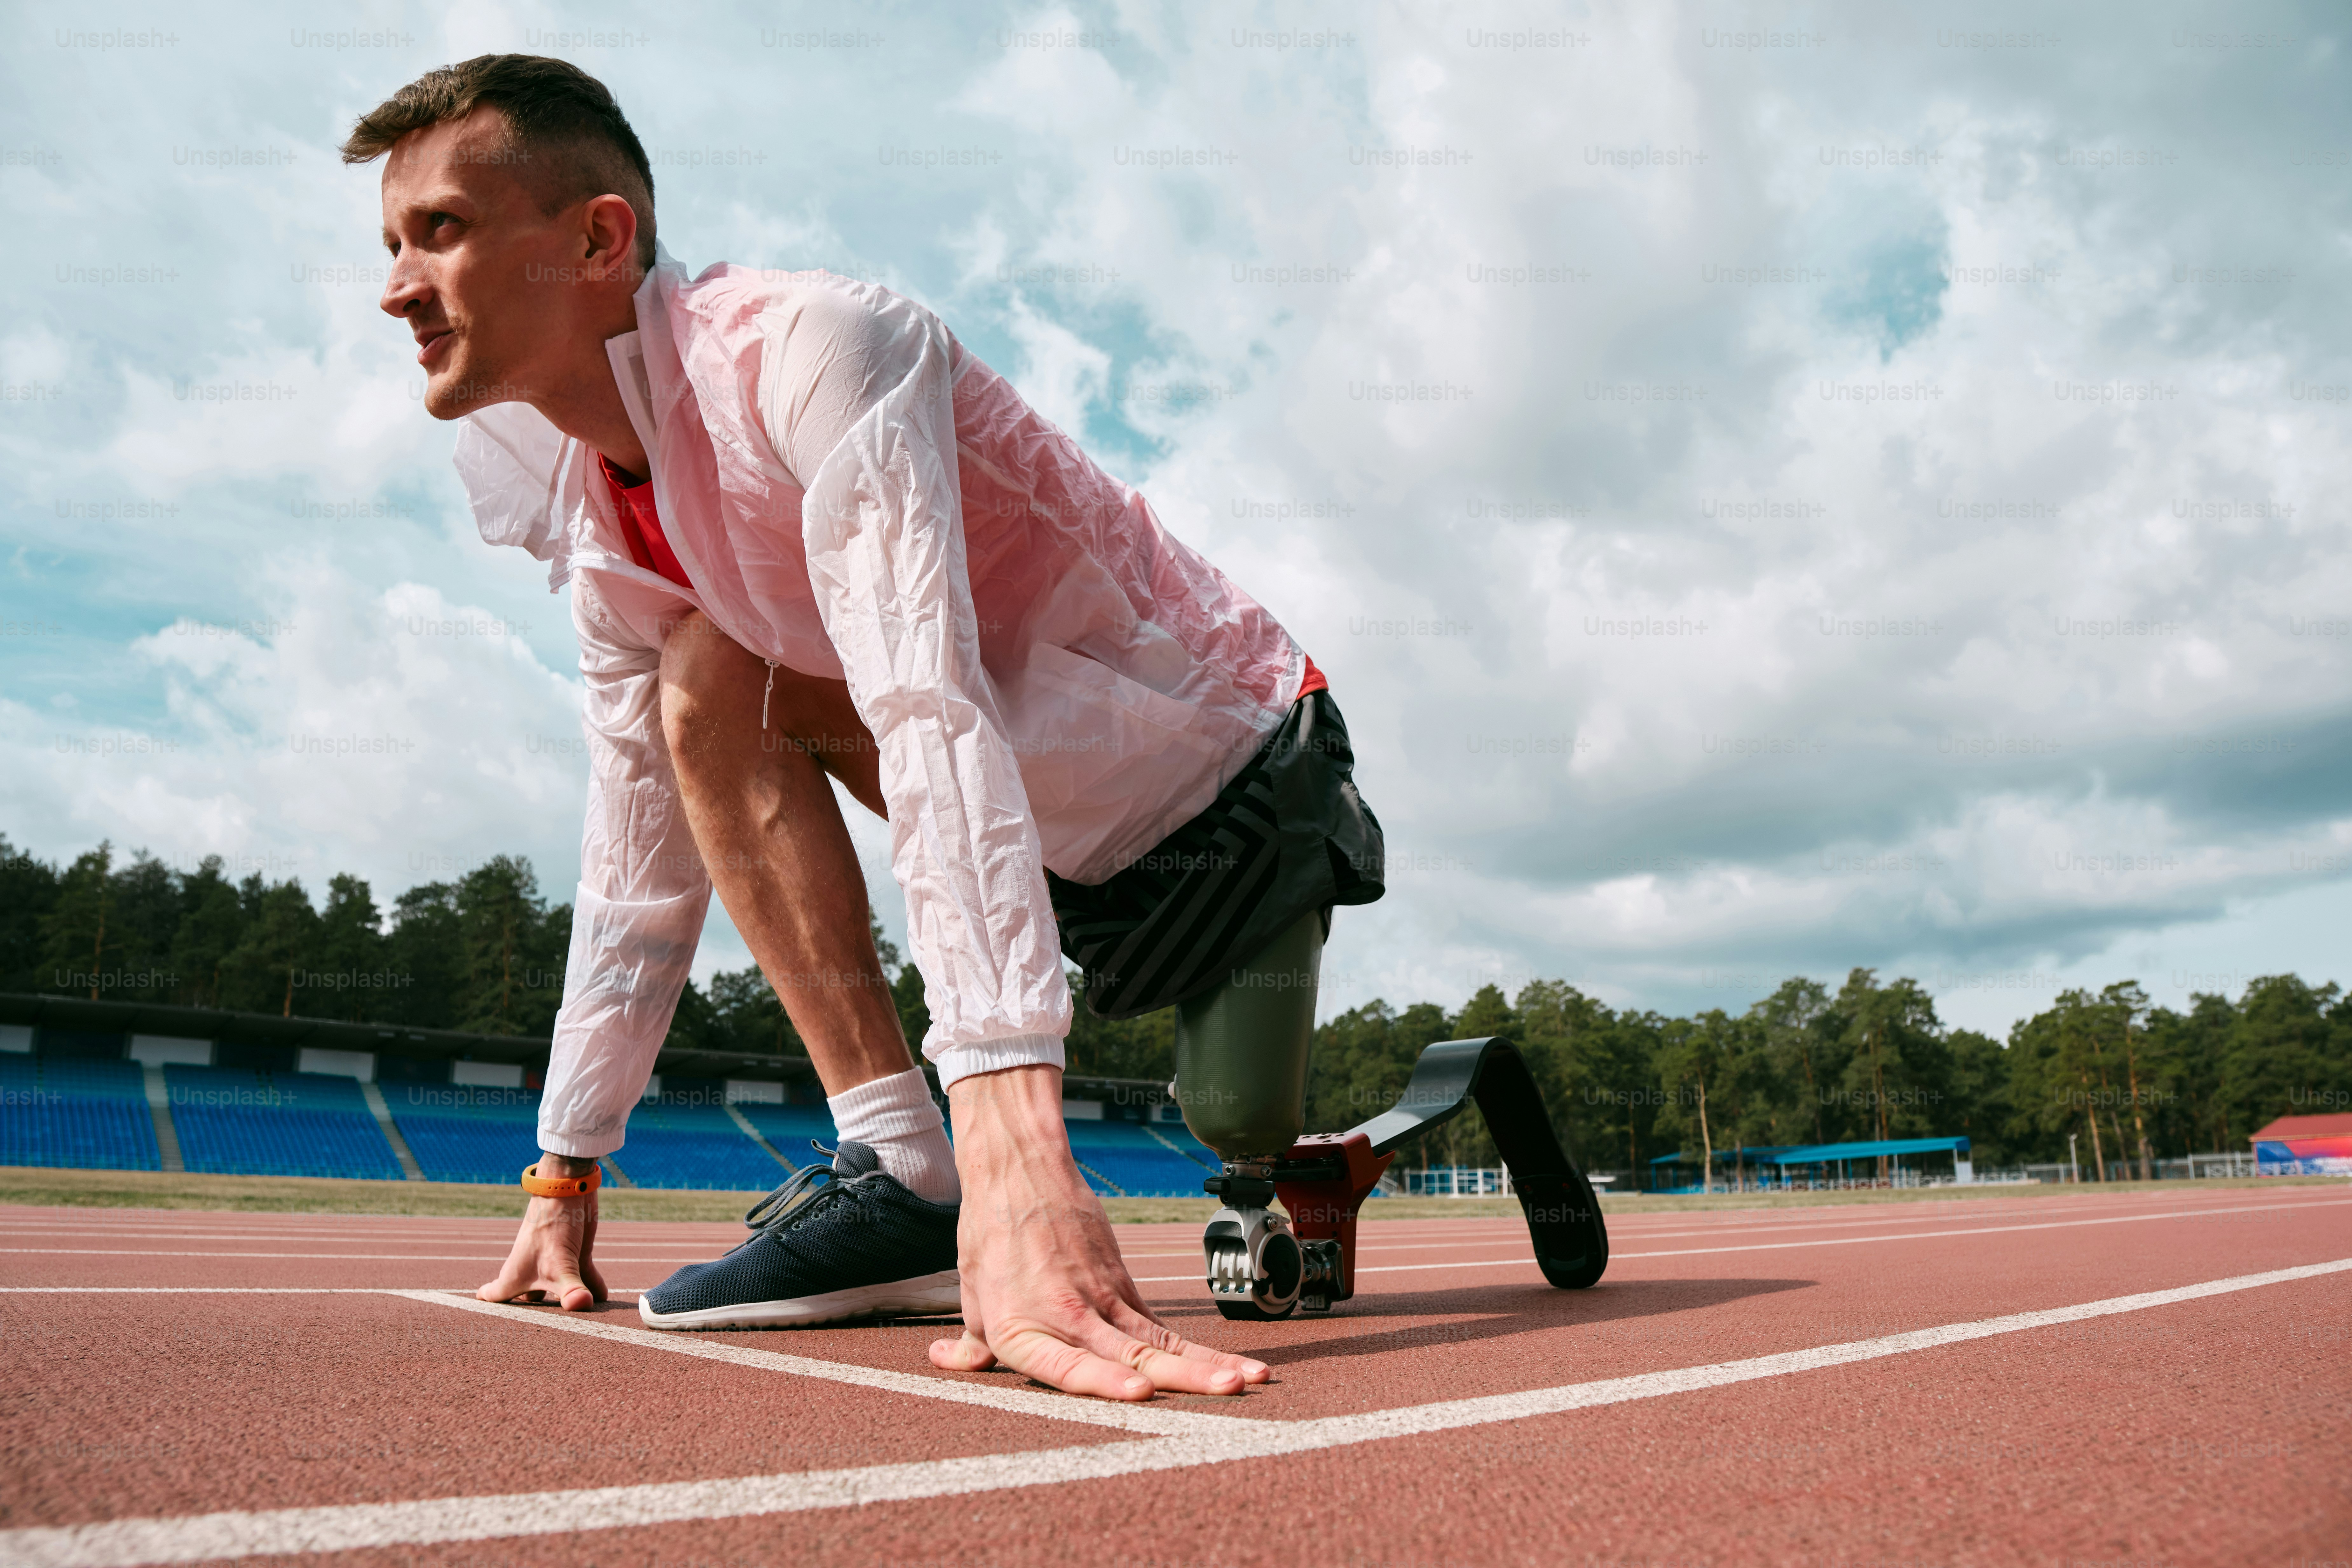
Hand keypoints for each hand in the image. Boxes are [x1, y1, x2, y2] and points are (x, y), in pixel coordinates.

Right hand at [478, 1156, 607, 1310]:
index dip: (489, 1308)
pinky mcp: (576, 1256)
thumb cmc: (551, 1226)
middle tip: (543, 1337)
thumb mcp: (560, 1263)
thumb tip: (583, 1305)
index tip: (488, 1324)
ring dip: (571, 1304)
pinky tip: (602, 1301)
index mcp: (515, 1278)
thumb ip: (571, 1289)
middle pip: (530, 1303)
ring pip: (561, 1292)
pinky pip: (584, 1279)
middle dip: (537, 1319)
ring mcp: (554, 1264)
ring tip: (583, 1322)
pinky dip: (592, 1290)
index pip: (494, 1297)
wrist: (568, 1188)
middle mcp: (533, 1273)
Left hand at [928, 1065, 1269, 1400]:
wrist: (1018, 1172)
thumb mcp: (972, 1295)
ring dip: (1207, 1363)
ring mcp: (1102, 1300)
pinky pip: (1161, 1326)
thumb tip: (947, 1364)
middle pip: (1133, 1356)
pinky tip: (1231, 1366)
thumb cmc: (990, 1234)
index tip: (1143, 1392)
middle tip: (1227, 1391)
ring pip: (1160, 1342)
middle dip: (1184, 1378)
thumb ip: (969, 1345)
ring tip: (1247, 1380)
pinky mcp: (1122, 1284)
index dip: (1107, 1382)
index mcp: (1021, 1333)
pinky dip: (1197, 1349)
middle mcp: (1067, 1319)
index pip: (1069, 1365)